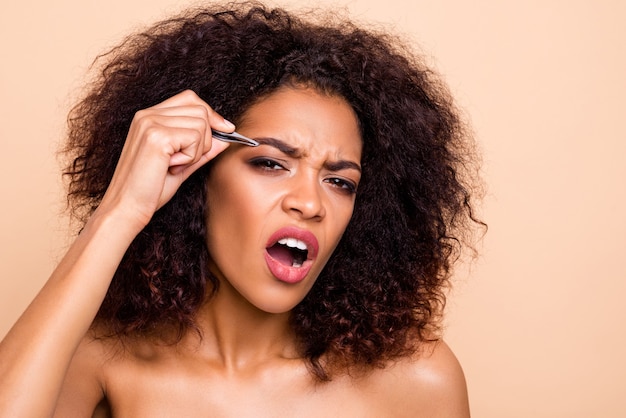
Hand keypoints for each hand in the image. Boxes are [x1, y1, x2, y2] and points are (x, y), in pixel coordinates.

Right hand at [97, 90, 231, 227]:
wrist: (126, 209)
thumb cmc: (149, 191)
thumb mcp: (182, 166)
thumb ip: (201, 149)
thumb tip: (225, 137)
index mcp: (149, 117)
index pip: (190, 99)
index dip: (211, 114)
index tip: (226, 130)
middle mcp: (147, 115)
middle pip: (200, 109)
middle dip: (205, 138)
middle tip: (185, 160)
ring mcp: (150, 123)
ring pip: (201, 124)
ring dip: (196, 150)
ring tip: (175, 165)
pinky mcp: (156, 136)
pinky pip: (195, 138)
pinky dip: (190, 157)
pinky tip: (172, 167)